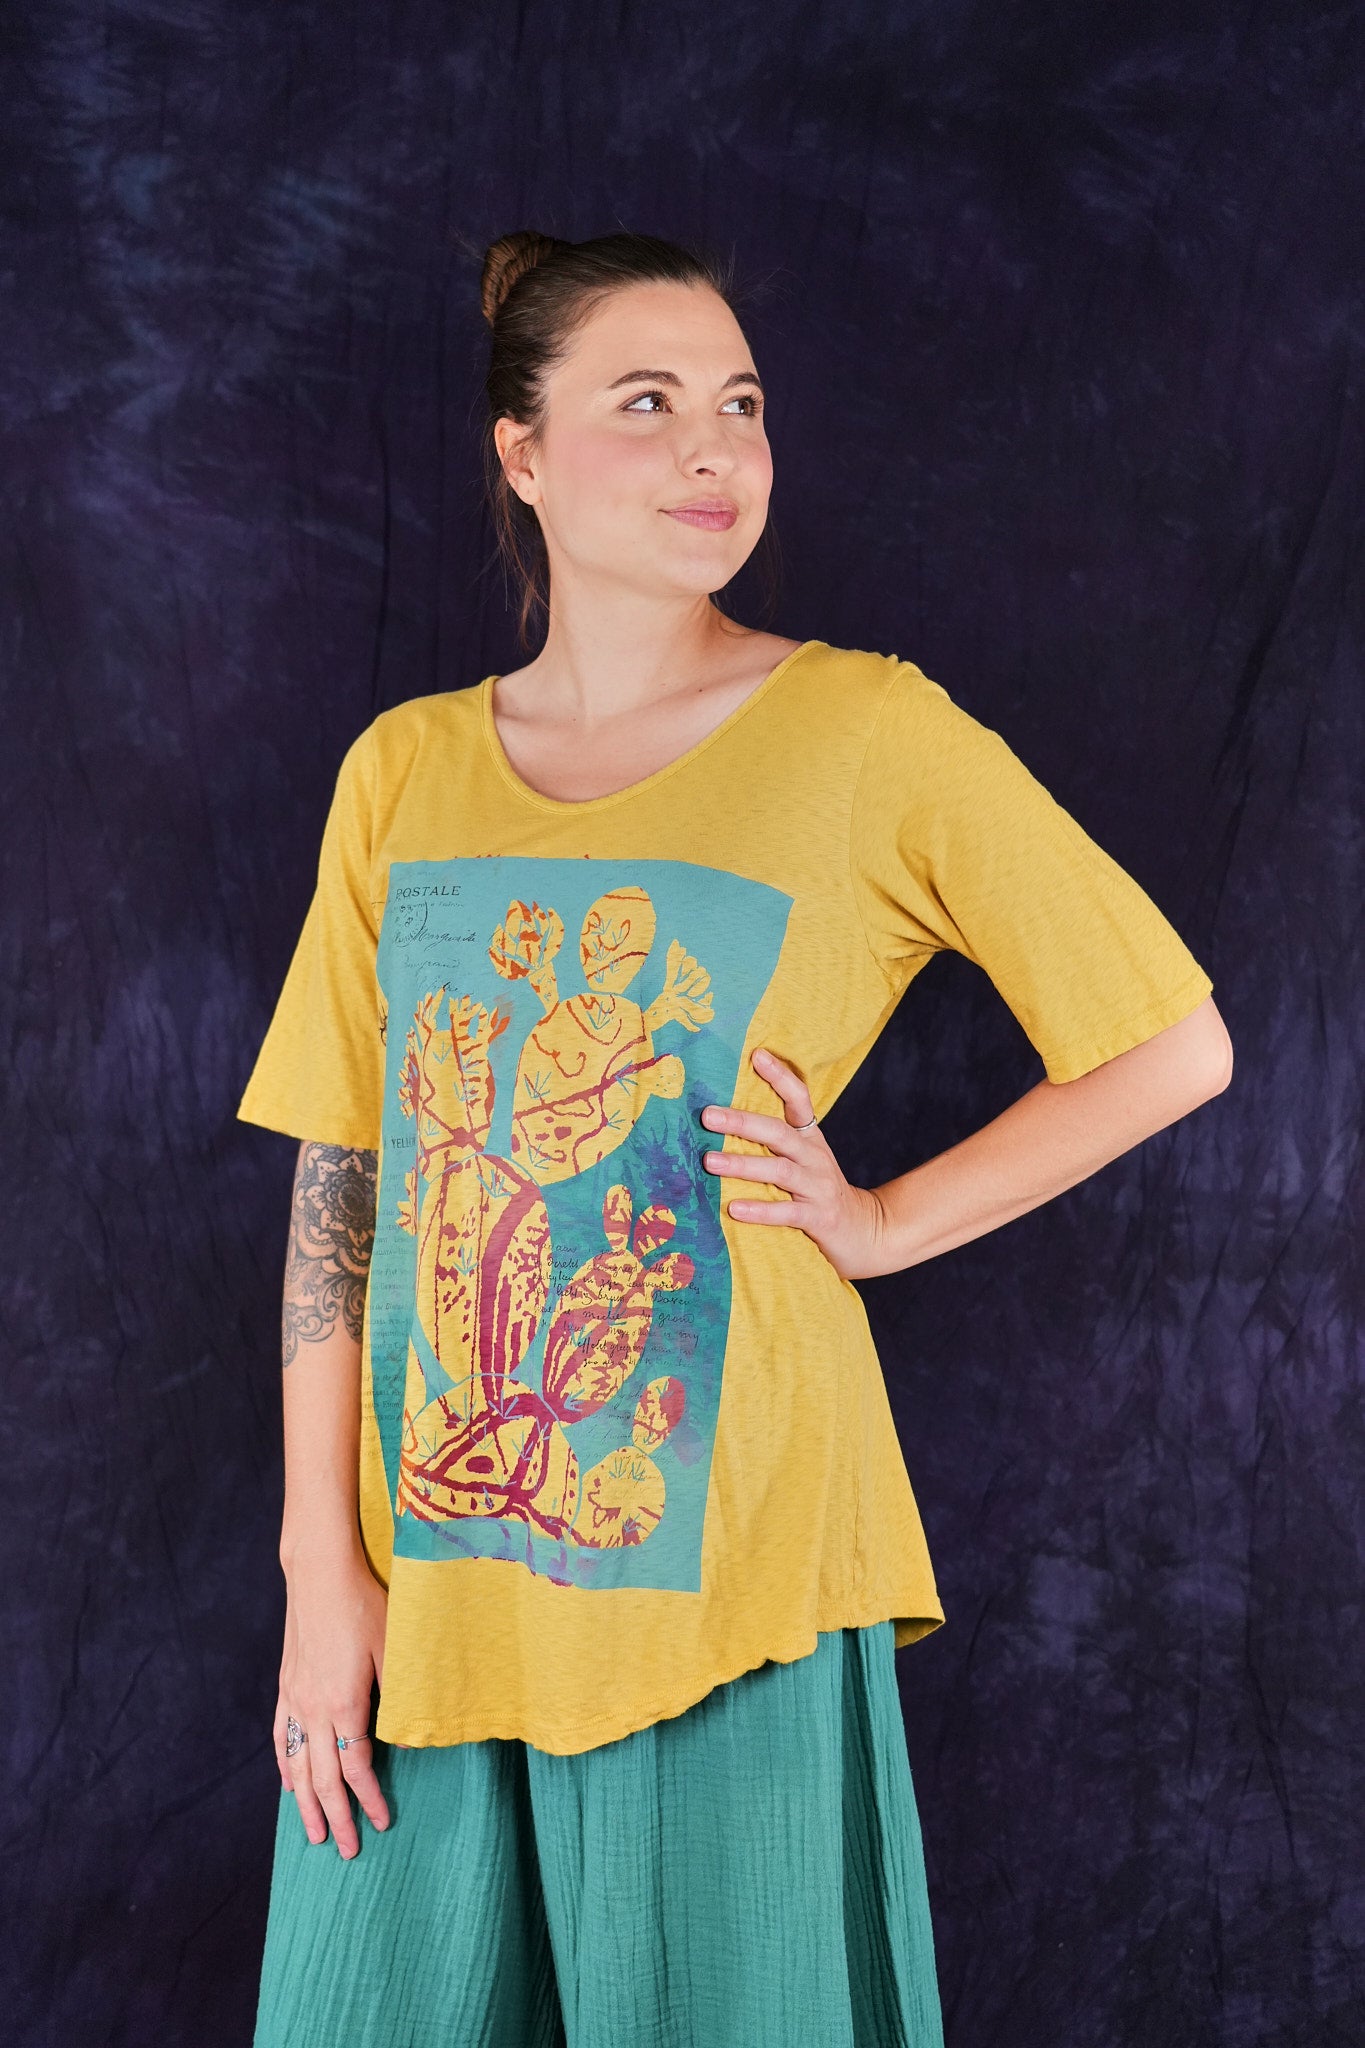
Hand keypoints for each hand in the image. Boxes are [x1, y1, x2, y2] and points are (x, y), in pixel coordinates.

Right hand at [275, 1544, 391, 1856]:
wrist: (320, 1573)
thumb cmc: (363, 1605)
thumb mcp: (394, 1648)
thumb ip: (400, 1697)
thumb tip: (410, 1743)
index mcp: (344, 1704)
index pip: (356, 1767)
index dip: (369, 1798)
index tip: (382, 1822)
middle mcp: (314, 1708)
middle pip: (323, 1778)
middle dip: (336, 1817)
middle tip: (347, 1850)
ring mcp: (295, 1698)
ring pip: (297, 1766)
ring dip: (305, 1804)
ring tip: (313, 1835)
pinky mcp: (286, 1684)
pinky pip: (281, 1737)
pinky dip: (285, 1767)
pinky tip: (288, 1785)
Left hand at [700, 1046, 888, 1281]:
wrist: (865, 1231)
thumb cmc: (819, 1191)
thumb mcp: (804, 1159)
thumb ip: (774, 1140)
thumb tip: (723, 1118)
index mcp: (810, 1138)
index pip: (799, 1099)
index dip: (780, 1077)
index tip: (757, 1055)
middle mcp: (815, 1157)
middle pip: (779, 1133)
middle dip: (742, 1122)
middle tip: (707, 1115)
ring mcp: (818, 1187)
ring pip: (779, 1170)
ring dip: (743, 1165)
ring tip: (710, 1161)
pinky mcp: (818, 1217)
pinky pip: (786, 1213)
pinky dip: (760, 1210)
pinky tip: (734, 1208)